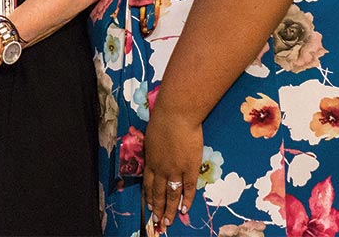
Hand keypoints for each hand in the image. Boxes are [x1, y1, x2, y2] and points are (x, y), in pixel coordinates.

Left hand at [142, 107, 202, 232]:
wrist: (176, 116)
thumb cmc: (162, 120)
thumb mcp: (151, 137)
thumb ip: (153, 149)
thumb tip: (155, 154)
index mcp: (150, 160)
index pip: (148, 183)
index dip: (148, 196)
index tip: (148, 207)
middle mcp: (161, 169)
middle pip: (158, 193)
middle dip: (157, 208)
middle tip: (157, 221)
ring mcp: (175, 170)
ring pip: (172, 195)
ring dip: (170, 210)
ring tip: (168, 222)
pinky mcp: (190, 169)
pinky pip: (189, 189)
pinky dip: (187, 200)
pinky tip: (184, 210)